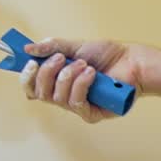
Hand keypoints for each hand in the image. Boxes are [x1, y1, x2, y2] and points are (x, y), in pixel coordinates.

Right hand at [21, 36, 143, 124]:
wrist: (133, 61)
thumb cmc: (108, 55)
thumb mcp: (75, 46)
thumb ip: (51, 47)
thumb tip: (27, 48)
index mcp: (58, 81)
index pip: (32, 87)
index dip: (27, 77)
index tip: (31, 62)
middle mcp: (65, 96)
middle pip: (39, 94)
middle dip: (46, 73)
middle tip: (60, 58)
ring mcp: (78, 106)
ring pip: (57, 98)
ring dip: (68, 76)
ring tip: (84, 64)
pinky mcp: (92, 114)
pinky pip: (76, 103)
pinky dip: (81, 85)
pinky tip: (91, 74)